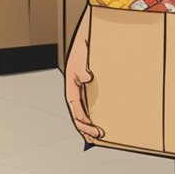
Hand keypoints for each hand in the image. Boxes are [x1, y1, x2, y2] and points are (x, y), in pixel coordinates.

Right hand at [65, 21, 102, 141]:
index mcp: (71, 84)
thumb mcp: (81, 56)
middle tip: (100, 135)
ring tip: (100, 136)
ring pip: (85, 111)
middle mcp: (77, 89)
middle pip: (79, 113)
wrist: (89, 36)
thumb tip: (88, 77)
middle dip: (87, 127)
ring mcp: (84, 89)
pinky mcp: (92, 87)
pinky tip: (103, 121)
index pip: (75, 107)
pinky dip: (96, 115)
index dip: (82, 119)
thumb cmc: (84, 47)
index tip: (92, 127)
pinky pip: (92, 103)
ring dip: (90, 124)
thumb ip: (82, 67)